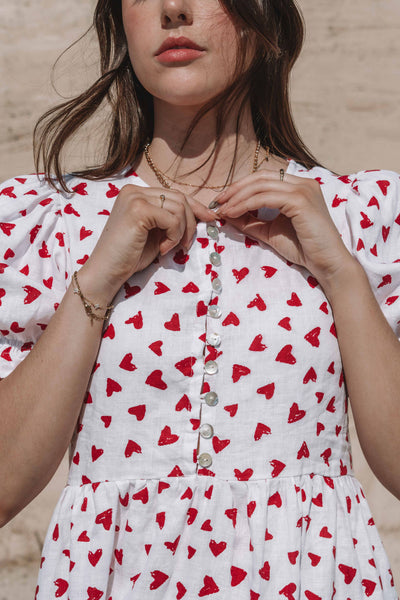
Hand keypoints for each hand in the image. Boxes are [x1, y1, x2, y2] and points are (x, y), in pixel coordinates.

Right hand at [79, 184, 215, 301]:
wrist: (106, 272)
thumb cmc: (130, 256)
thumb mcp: (156, 233)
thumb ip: (171, 219)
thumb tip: (201, 214)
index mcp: (136, 193)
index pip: (174, 194)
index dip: (195, 207)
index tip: (210, 219)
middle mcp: (134, 190)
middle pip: (180, 198)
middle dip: (190, 223)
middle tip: (185, 245)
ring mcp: (134, 198)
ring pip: (179, 207)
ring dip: (181, 232)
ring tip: (169, 248)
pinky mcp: (138, 210)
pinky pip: (172, 219)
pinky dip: (173, 236)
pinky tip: (162, 249)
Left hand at [213, 169, 355, 286]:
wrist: (327, 264)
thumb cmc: (304, 249)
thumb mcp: (271, 231)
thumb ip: (251, 221)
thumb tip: (227, 214)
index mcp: (299, 186)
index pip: (264, 178)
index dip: (241, 186)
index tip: (223, 201)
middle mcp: (303, 182)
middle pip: (260, 177)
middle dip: (235, 188)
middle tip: (217, 202)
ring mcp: (303, 189)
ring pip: (260, 186)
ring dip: (237, 197)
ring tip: (223, 210)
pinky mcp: (300, 200)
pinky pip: (265, 198)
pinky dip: (245, 204)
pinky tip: (233, 214)